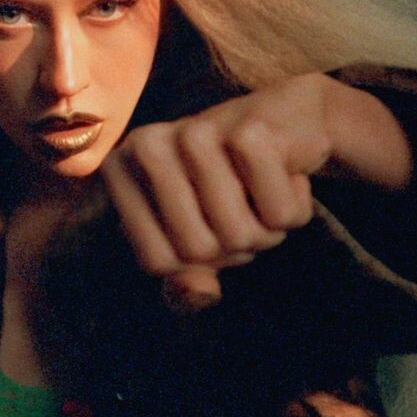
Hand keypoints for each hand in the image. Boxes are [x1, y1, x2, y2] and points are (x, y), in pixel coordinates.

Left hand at [102, 72, 411, 310]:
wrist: (291, 121)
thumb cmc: (233, 183)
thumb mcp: (198, 235)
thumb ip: (186, 280)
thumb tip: (197, 296)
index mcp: (119, 169)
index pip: (157, 262)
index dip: (196, 260)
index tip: (207, 222)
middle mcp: (145, 145)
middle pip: (199, 251)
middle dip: (236, 245)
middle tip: (244, 203)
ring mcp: (195, 132)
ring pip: (240, 236)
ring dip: (268, 228)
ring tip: (262, 188)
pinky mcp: (250, 132)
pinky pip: (280, 215)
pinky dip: (296, 206)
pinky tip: (288, 171)